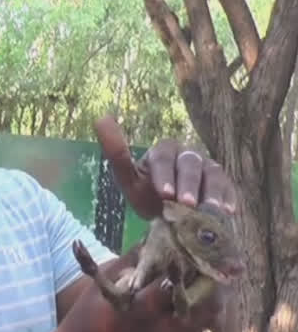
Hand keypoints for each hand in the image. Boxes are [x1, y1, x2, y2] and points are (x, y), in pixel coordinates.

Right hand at [55, 256, 223, 331]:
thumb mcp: (102, 286)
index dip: (187, 267)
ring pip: (206, 322)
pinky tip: (194, 315)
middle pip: (203, 302)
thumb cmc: (87, 315)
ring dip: (208, 305)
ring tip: (208, 292)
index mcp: (142, 307)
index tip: (192, 257)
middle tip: (210, 273)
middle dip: (207, 285)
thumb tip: (150, 239)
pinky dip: (199, 326)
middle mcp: (159, 328)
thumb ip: (128, 263)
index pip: (178, 281)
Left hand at [92, 116, 236, 219]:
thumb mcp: (127, 179)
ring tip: (212, 211)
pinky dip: (229, 197)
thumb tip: (101, 117)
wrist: (167, 215)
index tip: (165, 194)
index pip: (164, 158)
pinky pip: (229, 186)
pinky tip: (229, 211)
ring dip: (213, 192)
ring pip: (213, 174)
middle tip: (187, 204)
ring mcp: (208, 167)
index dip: (165, 175)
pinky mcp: (223, 182)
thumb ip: (117, 153)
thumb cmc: (145, 194)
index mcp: (163, 151)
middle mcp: (187, 155)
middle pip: (190, 164)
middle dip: (189, 185)